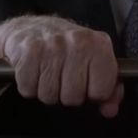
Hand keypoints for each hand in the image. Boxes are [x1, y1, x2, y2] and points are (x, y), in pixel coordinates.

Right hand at [0, 16, 122, 117]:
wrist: (28, 28)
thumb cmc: (65, 48)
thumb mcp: (93, 61)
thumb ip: (108, 87)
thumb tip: (110, 109)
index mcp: (99, 45)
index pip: (102, 91)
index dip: (92, 94)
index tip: (86, 83)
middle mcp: (78, 41)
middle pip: (73, 97)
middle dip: (66, 93)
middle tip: (62, 77)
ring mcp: (52, 45)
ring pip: (49, 95)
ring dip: (46, 90)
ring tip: (47, 72)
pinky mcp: (29, 50)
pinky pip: (29, 89)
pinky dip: (28, 85)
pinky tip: (34, 70)